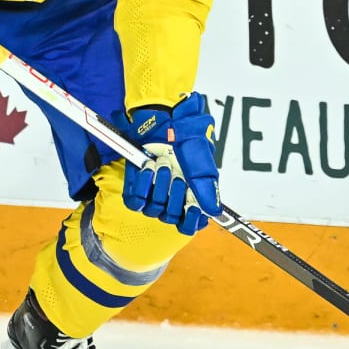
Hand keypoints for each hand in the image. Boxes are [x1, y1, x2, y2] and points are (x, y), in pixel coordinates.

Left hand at [117, 93, 220, 235]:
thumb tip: (213, 212)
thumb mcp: (204, 167)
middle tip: (178, 175)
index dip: (190, 222)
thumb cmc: (189, 143)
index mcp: (190, 199)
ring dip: (159, 186)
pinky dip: (142, 185)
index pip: (188, 225)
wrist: (169, 123)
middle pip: (170, 218)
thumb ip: (208, 191)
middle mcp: (171, 200)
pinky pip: (135, 201)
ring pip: (153, 209)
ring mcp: (152, 194)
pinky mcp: (135, 187)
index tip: (192, 208)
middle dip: (175, 195)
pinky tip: (148, 168)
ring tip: (163, 164)